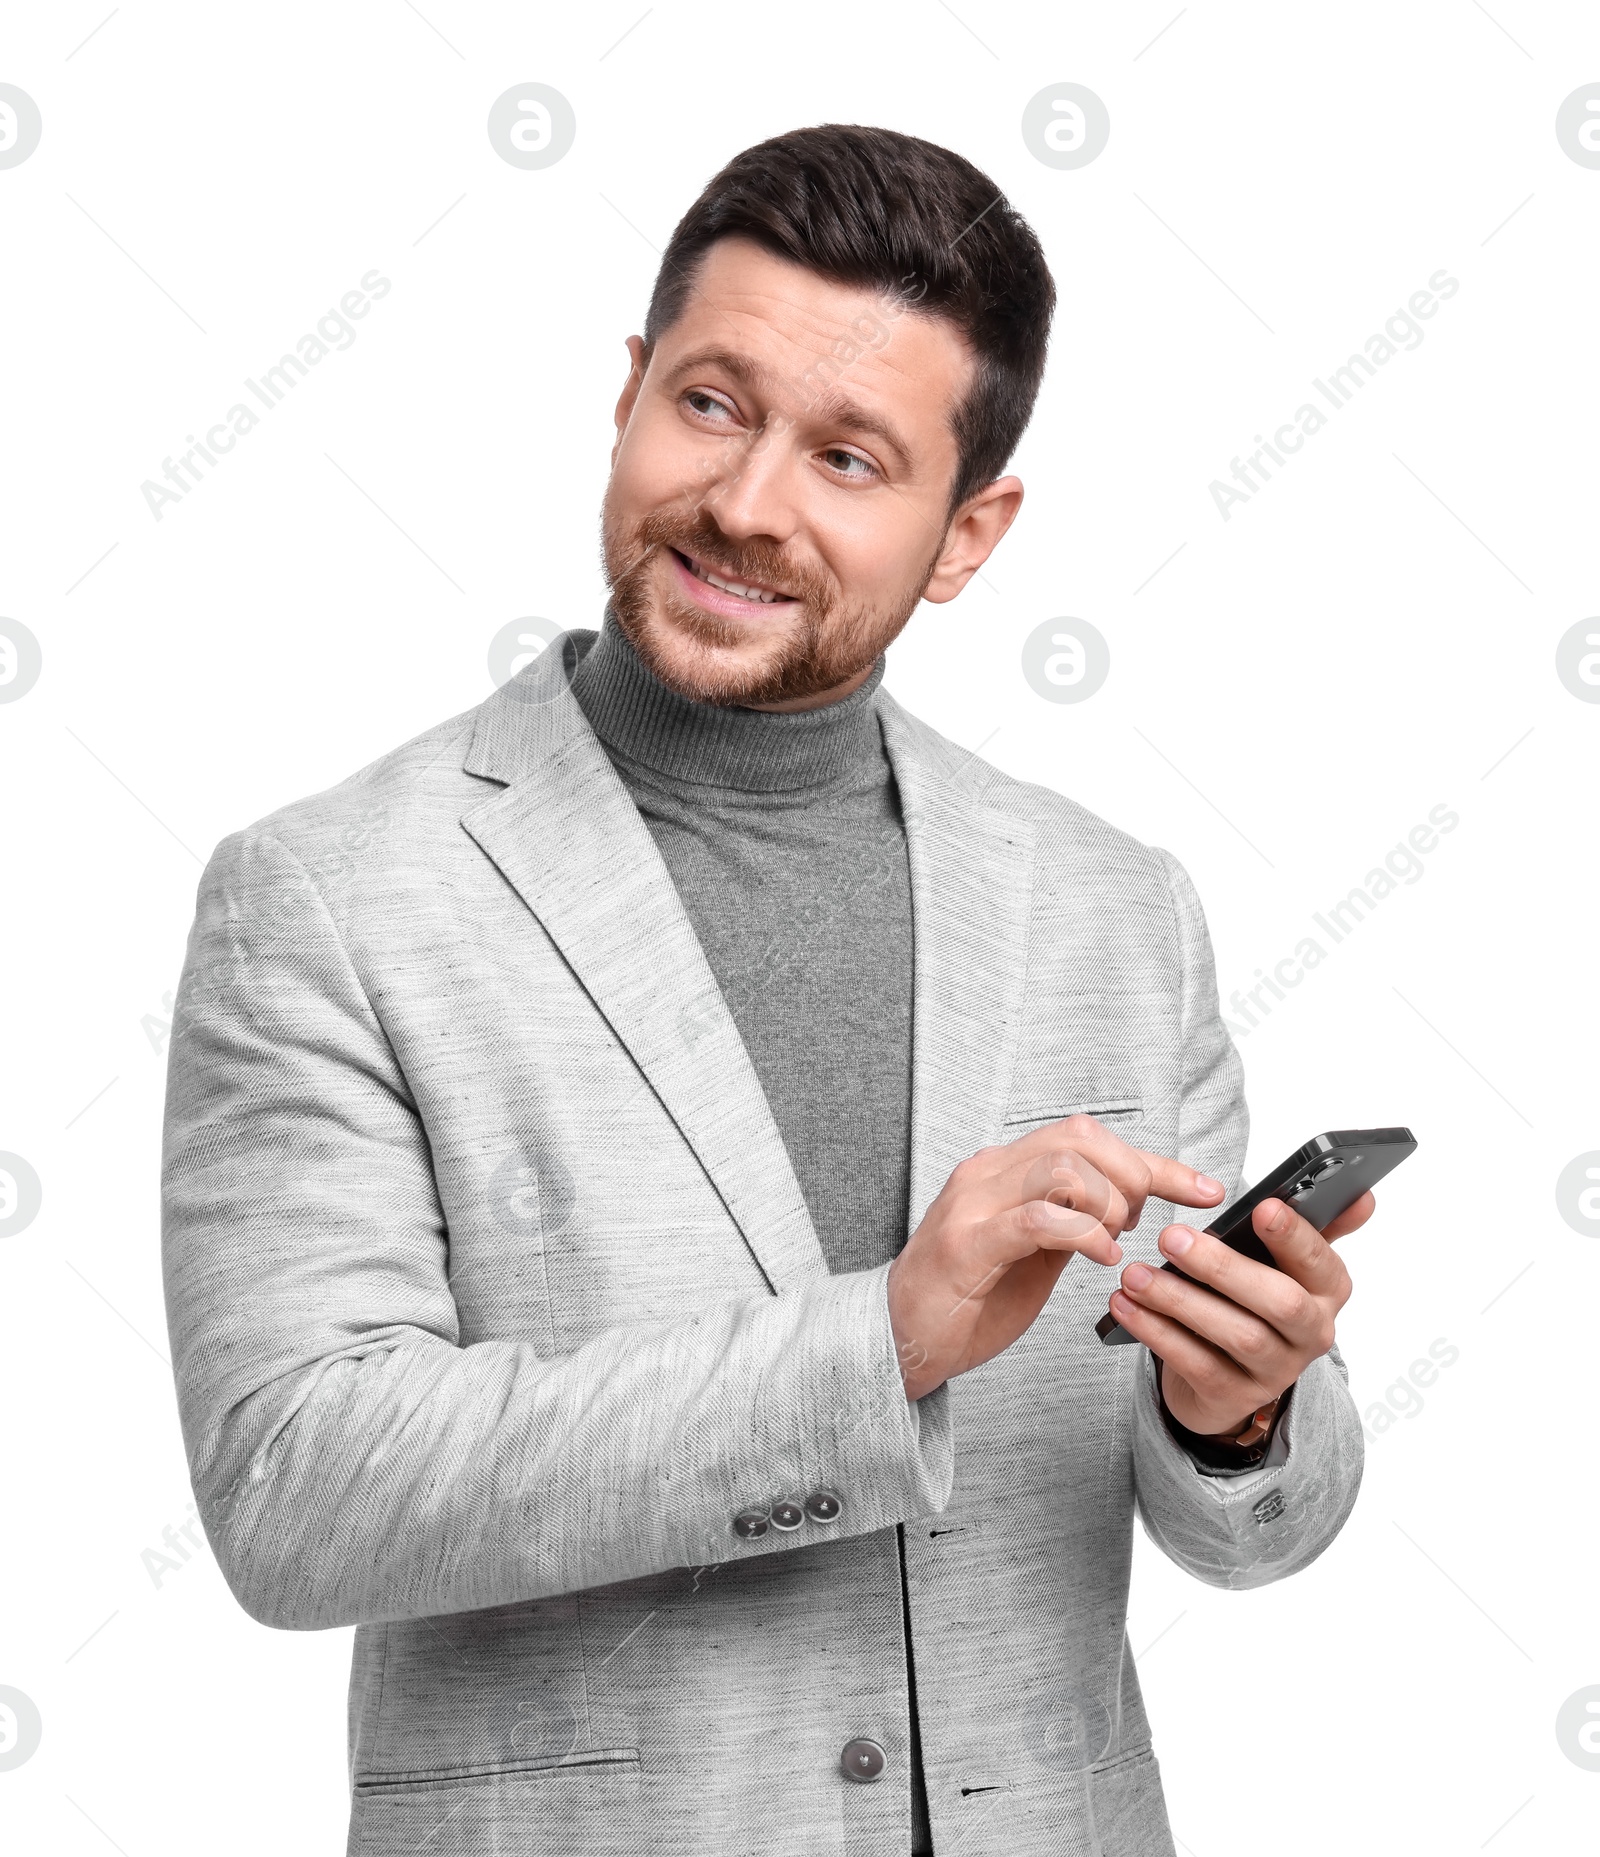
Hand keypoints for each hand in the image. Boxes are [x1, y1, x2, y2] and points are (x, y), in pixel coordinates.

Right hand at [887, 1116, 1227, 1401]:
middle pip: (1079, 1137)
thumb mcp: (1032, 1255)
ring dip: (1108, 1206)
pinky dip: (1083, 1234)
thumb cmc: (966, 1300)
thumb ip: (1069, 1223)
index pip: (1086, 1138)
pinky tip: (1100, 1258)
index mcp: (1004, 1171)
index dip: (1154, 1161)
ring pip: (1062, 1168)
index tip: (1203, 1190)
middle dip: (1131, 1176)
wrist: (900, 1339)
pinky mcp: (966, 1245)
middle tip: (1138, 1225)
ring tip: (1112, 1244)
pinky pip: (1037, 1219)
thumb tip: (1124, 1207)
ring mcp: (973, 1205)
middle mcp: (986, 1174)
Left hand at [1108, 1191, 1375, 1436]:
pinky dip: (1157, 1332)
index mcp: (1328, 1291)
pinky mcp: (1234, 1396)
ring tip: (1135, 1274)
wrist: (1228, 1378)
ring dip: (1179, 1300)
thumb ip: (1315, 1226)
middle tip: (1171, 1238)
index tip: (1262, 1207)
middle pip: (1278, 1301)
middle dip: (1223, 1267)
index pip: (1321, 1262)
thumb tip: (1362, 1193)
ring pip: (1234, 1334)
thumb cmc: (1254, 1300)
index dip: (1294, 1236)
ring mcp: (1275, 1371)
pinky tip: (1126, 1306)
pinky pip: (1195, 1363)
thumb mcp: (1285, 1263)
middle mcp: (1312, 1334)